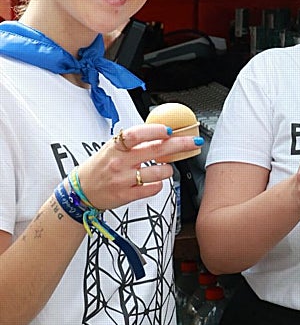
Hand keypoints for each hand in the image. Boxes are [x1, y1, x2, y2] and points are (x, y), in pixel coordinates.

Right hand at [73, 124, 201, 211]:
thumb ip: (133, 141)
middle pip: (155, 150)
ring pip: (157, 172)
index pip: (136, 134)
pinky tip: (156, 181)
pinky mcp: (127, 195)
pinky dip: (159, 184)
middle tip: (193, 142)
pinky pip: (152, 188)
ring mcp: (123, 179)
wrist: (81, 191)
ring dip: (168, 169)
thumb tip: (160, 131)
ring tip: (166, 168)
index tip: (170, 130)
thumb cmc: (99, 167)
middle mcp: (120, 162)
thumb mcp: (111, 148)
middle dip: (179, 145)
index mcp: (115, 146)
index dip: (155, 131)